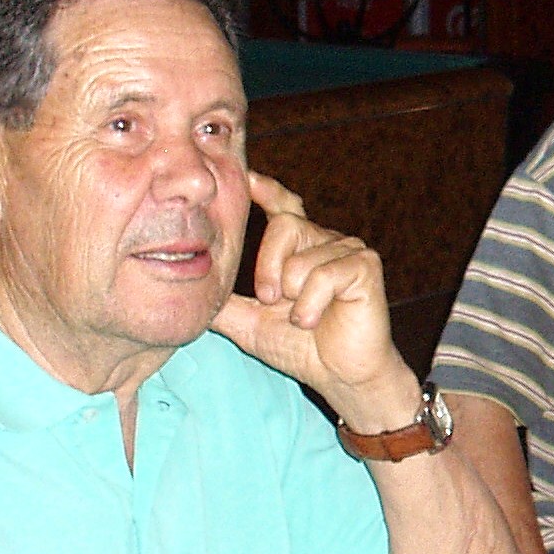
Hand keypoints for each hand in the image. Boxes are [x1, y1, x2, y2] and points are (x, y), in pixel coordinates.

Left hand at [213, 172, 415, 425]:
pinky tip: (315, 321)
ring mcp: (347, 250)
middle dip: (269, 268)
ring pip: (301, 258)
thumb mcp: (250, 323)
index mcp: (299, 247)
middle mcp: (324, 240)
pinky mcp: (365, 266)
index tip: (247, 177)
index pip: (282, 206)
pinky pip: (324, 275)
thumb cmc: (301, 348)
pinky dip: (311, 306)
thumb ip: (224, 302)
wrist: (340, 377)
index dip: (267, 189)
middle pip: (284, 225)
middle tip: (271, 300)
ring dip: (294, 299)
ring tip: (303, 319)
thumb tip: (188, 291)